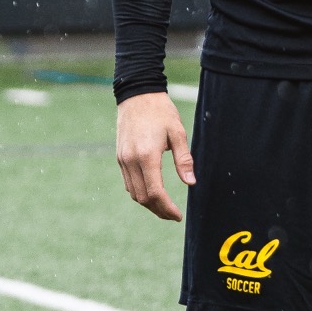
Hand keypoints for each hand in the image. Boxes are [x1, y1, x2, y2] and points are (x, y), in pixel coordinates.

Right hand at [116, 91, 195, 219]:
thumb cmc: (161, 111)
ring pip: (133, 193)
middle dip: (158, 210)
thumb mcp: (178, 132)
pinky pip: (128, 182)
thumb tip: (191, 183)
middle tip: (173, 215)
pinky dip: (140, 192)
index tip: (178, 215)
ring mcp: (122, 159)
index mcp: (147, 156)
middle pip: (142, 198)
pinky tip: (152, 192)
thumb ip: (184, 159)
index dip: (166, 208)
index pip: (155, 193)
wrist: (137, 94)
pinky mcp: (120, 157)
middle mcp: (131, 160)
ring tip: (164, 207)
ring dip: (148, 204)